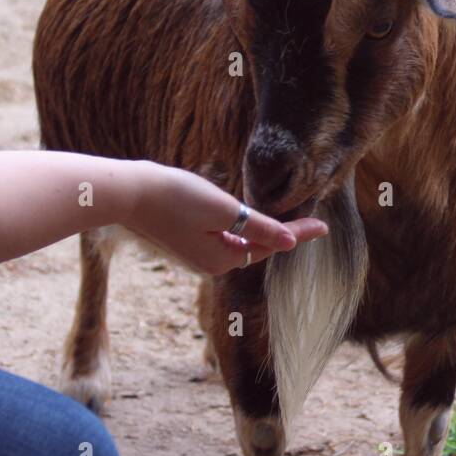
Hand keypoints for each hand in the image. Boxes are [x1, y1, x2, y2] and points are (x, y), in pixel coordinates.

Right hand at [124, 162, 327, 275]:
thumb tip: (291, 242)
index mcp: (224, 259)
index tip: (325, 226)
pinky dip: (242, 227)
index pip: (273, 245)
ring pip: (241, 241)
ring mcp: (198, 254)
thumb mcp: (224, 210)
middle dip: (282, 233)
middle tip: (312, 221)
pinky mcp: (187, 241)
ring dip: (262, 229)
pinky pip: (225, 236)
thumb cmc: (176, 197)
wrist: (129, 193)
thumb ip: (259, 227)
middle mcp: (212, 263)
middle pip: (258, 246)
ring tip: (287, 217)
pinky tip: (247, 216)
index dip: (300, 233)